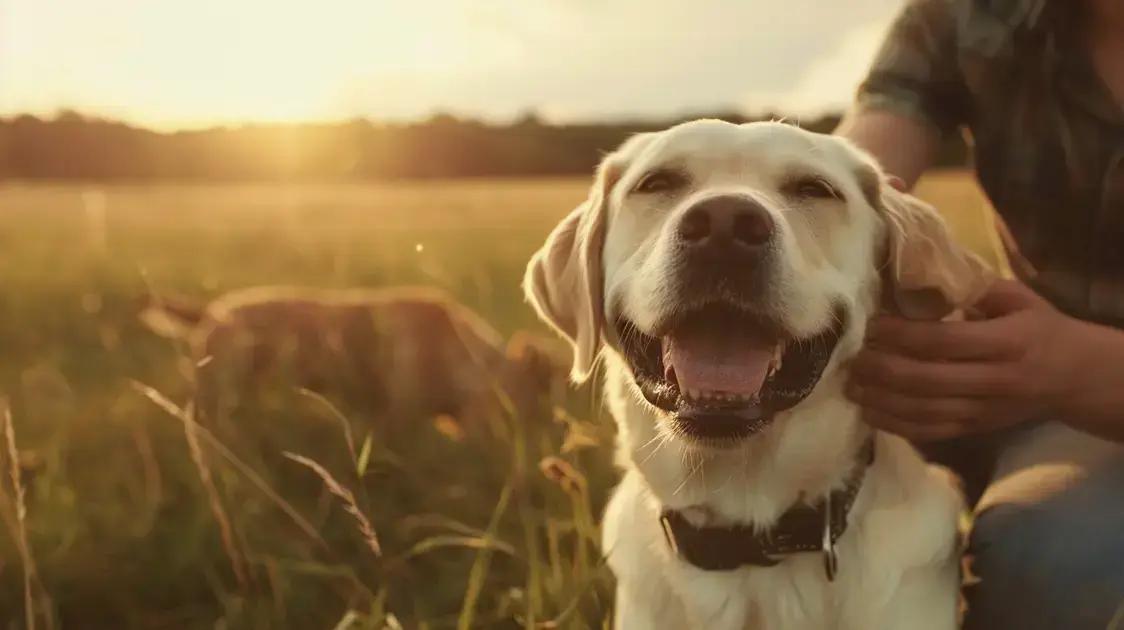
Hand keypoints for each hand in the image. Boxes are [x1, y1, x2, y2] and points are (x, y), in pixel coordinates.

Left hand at [845, 280, 1083, 441]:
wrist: (1076, 378)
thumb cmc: (1040, 328)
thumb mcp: (1017, 298)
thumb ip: (973, 288)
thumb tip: (918, 274)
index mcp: (1006, 342)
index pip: (943, 341)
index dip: (901, 335)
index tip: (871, 324)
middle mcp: (994, 381)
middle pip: (926, 380)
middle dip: (882, 369)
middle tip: (852, 358)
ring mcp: (983, 411)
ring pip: (923, 411)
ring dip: (881, 400)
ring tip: (851, 385)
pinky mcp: (975, 429)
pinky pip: (931, 433)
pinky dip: (896, 425)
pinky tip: (869, 413)